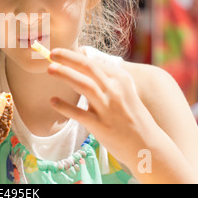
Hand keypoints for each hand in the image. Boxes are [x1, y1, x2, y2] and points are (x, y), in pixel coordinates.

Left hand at [47, 48, 159, 168]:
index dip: (73, 56)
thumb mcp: (123, 92)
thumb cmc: (131, 117)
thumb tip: (81, 66)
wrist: (148, 146)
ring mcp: (108, 108)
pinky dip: (64, 106)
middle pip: (87, 67)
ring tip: (49, 69)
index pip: (93, 62)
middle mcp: (115, 90)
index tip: (58, 52)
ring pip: (84, 85)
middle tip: (51, 53)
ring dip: (65, 74)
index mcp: (120, 79)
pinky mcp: (101, 126)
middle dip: (68, 58)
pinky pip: (79, 114)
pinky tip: (52, 101)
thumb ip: (105, 80)